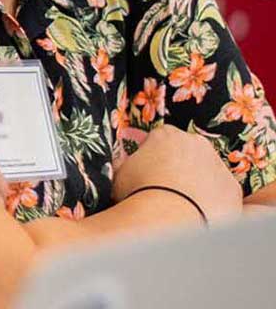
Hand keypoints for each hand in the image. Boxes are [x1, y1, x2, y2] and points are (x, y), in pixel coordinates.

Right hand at [111, 125, 241, 222]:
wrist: (169, 217)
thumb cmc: (139, 192)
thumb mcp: (120, 174)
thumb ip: (124, 165)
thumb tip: (121, 164)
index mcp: (166, 135)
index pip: (160, 139)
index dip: (152, 157)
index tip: (147, 174)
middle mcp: (196, 143)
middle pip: (187, 153)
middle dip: (179, 168)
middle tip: (166, 190)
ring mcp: (218, 164)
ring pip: (207, 173)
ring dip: (198, 185)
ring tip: (182, 207)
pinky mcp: (233, 188)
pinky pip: (221, 194)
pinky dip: (212, 203)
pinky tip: (198, 215)